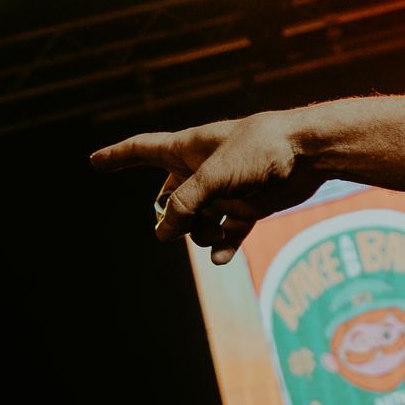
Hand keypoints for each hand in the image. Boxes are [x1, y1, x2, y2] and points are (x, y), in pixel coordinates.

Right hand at [91, 112, 322, 263]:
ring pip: (196, 221)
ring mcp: (226, 190)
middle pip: (169, 198)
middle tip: (176, 224)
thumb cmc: (260, 150)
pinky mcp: (250, 207)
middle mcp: (204, 169)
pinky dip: (222, 245)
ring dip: (197, 233)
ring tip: (210, 233)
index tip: (95, 161)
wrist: (310, 152)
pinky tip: (221, 257)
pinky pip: (228, 233)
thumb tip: (163, 233)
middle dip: (168, 215)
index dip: (119, 156)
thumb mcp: (213, 176)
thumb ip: (185, 204)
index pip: (144, 149)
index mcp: (189, 147)